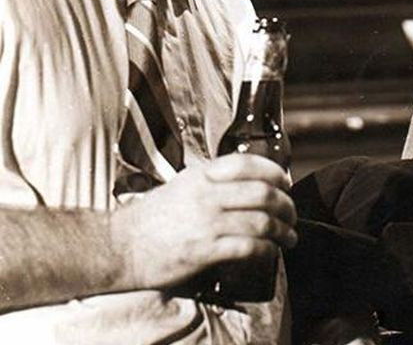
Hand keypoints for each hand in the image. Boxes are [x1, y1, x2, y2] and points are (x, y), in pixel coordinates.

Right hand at [109, 154, 296, 291]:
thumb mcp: (181, 186)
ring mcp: (206, 222)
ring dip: (283, 231)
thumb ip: (213, 182)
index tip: (286, 185)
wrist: (116, 247)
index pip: (249, 164)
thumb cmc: (149, 219)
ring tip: (288, 238)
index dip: (276, 173)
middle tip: (292, 216)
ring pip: (262, 222)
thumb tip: (248, 184)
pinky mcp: (204, 250)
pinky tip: (269, 253)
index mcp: (202, 175)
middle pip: (264, 194)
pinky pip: (249, 247)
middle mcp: (207, 195)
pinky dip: (266, 250)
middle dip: (287, 206)